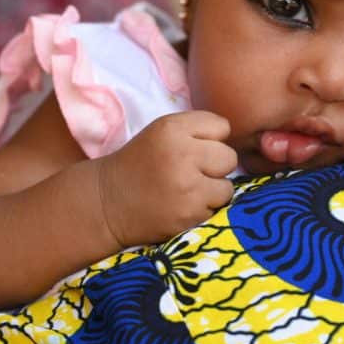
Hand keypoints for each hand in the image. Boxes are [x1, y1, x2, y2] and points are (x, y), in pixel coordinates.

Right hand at [96, 111, 236, 246]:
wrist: (107, 202)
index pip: (222, 126)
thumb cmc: (143, 162)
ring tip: (188, 190)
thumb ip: (200, 128)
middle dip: (215, 165)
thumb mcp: (164, 130)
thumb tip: (236, 138)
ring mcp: (187, 188)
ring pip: (227, 187)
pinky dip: (203, 209)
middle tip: (192, 171)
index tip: (193, 147)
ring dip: (213, 190)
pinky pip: (216, 210)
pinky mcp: (188, 216)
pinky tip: (182, 206)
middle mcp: (182, 155)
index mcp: (173, 129)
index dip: (210, 139)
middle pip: (229, 157)